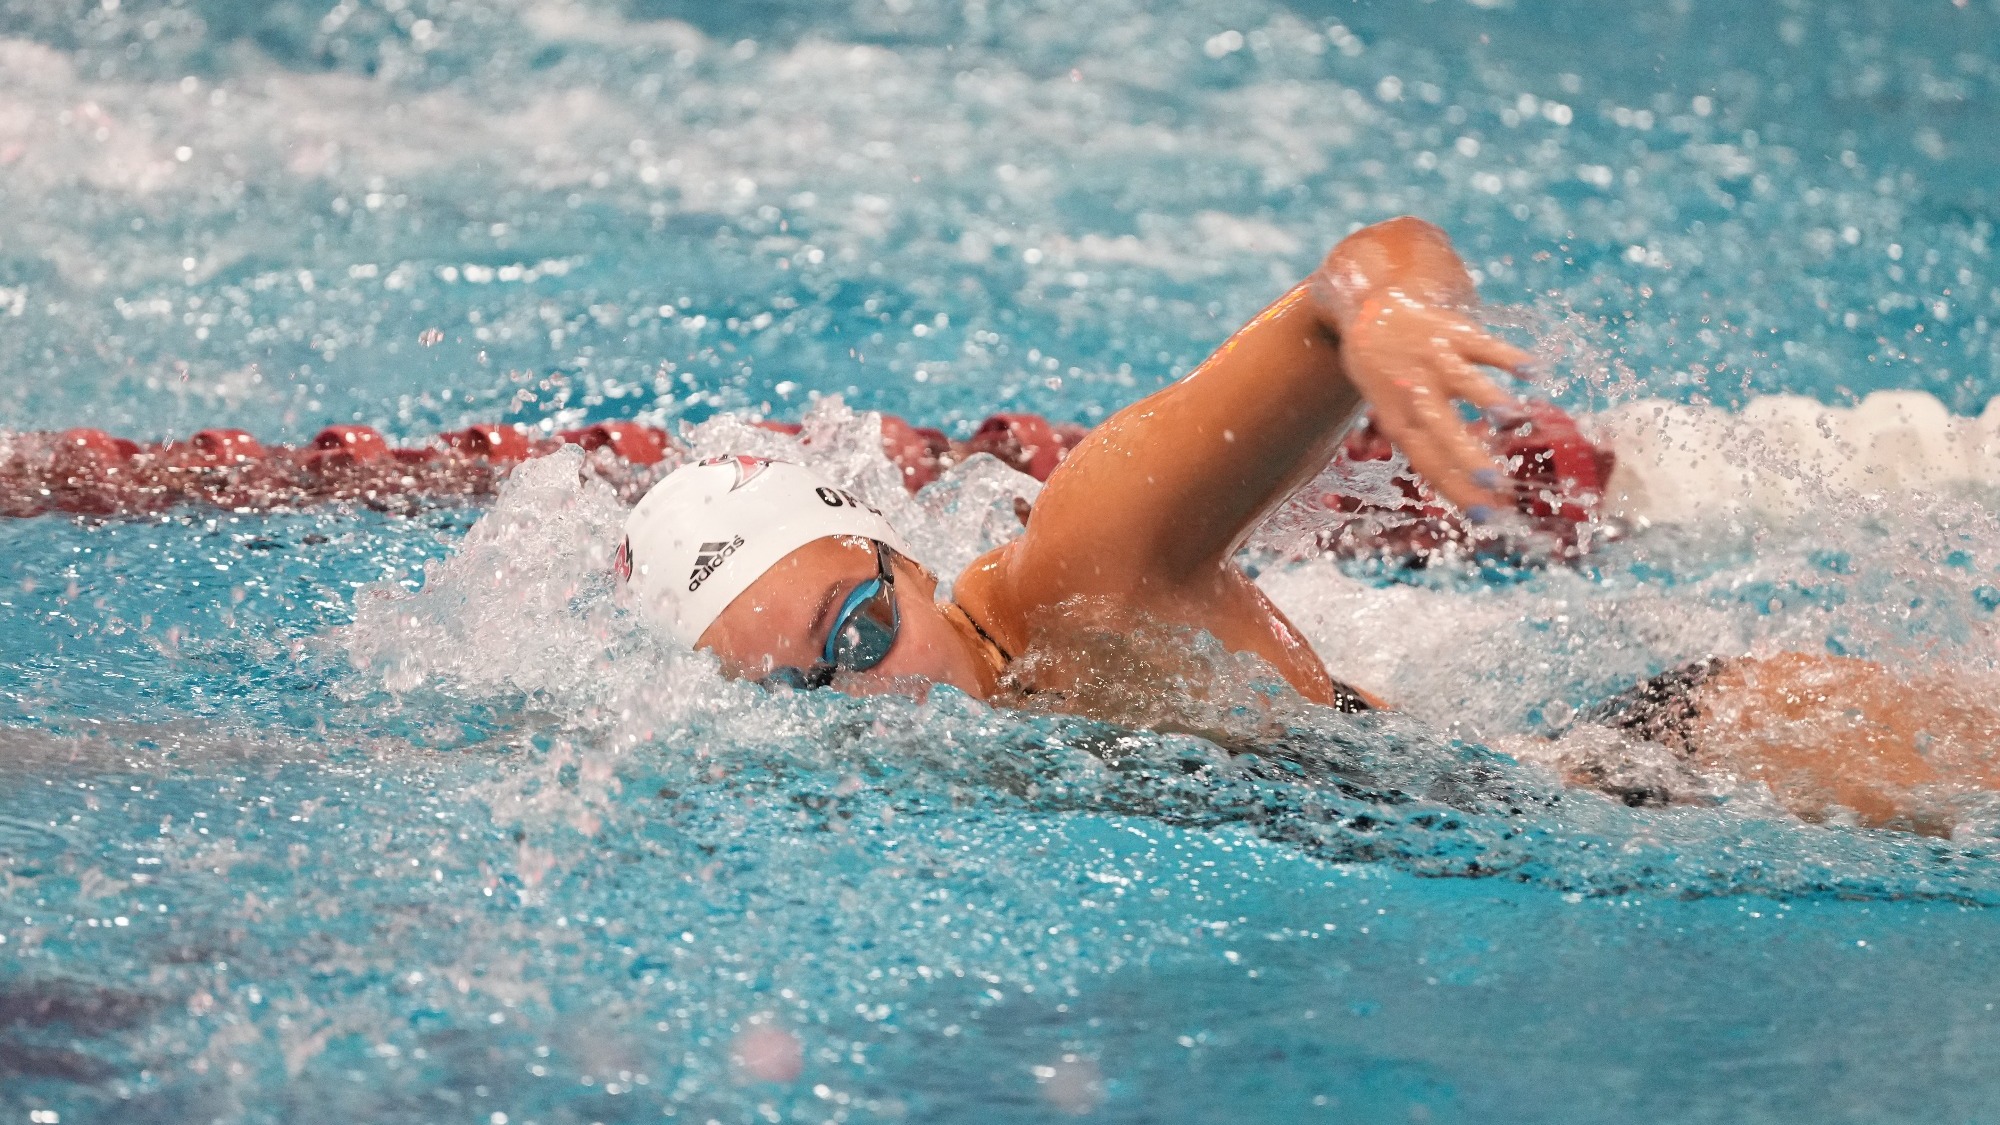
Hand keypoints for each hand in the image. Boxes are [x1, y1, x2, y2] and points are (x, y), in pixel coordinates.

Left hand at [1324, 290, 1531, 517]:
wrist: (1367, 308)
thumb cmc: (1386, 375)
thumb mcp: (1390, 412)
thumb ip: (1426, 444)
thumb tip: (1472, 490)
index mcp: (1398, 418)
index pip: (1427, 461)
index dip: (1454, 489)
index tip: (1486, 516)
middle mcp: (1414, 391)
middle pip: (1441, 429)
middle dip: (1468, 457)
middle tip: (1497, 483)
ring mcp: (1432, 358)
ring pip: (1460, 380)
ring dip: (1486, 397)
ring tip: (1512, 417)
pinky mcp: (1450, 330)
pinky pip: (1479, 342)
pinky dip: (1505, 355)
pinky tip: (1533, 370)